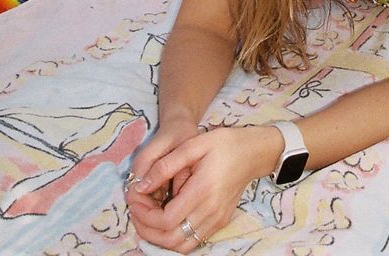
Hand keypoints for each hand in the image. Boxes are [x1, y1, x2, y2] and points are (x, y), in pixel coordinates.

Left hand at [126, 126, 280, 251]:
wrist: (253, 152)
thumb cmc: (224, 143)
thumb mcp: (194, 144)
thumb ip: (165, 165)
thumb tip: (141, 186)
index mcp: (203, 190)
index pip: (166, 219)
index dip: (145, 215)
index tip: (135, 200)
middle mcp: (211, 212)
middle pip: (170, 239)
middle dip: (147, 230)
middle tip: (136, 211)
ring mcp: (217, 220)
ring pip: (181, 246)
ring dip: (159, 238)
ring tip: (147, 218)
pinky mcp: (220, 223)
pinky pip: (193, 241)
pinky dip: (174, 238)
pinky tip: (166, 220)